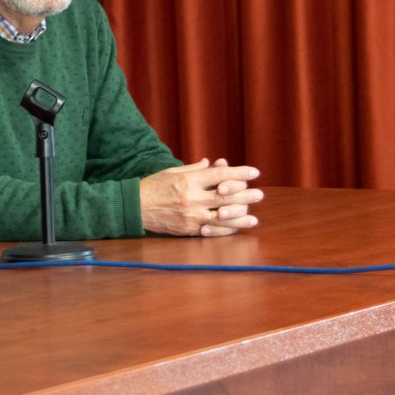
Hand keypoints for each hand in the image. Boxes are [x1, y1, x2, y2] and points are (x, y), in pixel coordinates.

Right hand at [140, 158, 262, 236]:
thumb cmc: (153, 186)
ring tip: (254, 216)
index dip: (240, 172)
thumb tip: (212, 163)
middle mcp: (192, 197)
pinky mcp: (189, 228)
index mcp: (188, 180)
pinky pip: (213, 230)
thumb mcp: (172, 172)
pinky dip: (227, 229)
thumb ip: (194, 168)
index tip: (254, 172)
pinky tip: (238, 228)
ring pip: (223, 216)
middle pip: (226, 196)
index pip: (220, 174)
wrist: (135, 207)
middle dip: (246, 195)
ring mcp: (191, 215)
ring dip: (241, 216)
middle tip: (260, 194)